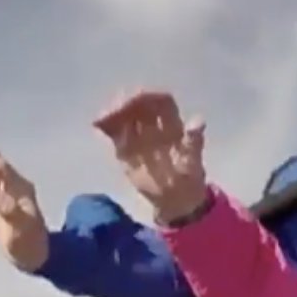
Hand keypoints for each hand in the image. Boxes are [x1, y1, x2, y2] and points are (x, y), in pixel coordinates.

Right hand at [93, 90, 207, 223]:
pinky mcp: (126, 147)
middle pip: (140, 104)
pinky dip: (106, 125)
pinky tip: (98, 124)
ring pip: (125, 115)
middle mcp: (157, 126)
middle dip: (126, 103)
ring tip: (102, 119)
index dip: (149, 97)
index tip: (135, 101)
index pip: (162, 102)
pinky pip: (115, 131)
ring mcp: (141, 135)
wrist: (176, 199)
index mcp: (174, 126)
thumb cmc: (189, 178)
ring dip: (113, 112)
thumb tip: (198, 121)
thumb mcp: (194, 161)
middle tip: (113, 111)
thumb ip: (193, 141)